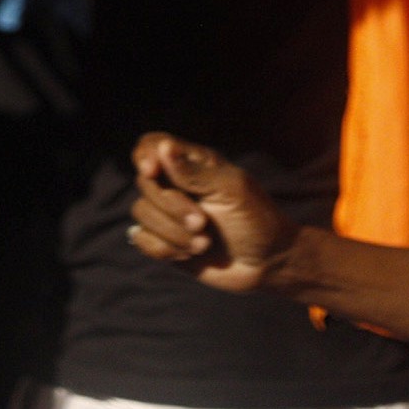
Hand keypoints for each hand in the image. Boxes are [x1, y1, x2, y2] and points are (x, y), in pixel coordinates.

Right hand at [129, 132, 298, 293]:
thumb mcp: (232, 190)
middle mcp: (175, 185)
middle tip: (202, 222)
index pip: (151, 145)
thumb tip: (163, 148)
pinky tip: (190, 253)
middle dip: (171, 207)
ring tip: (204, 243)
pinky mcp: (164, 240)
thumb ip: (194, 172)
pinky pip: (141, 238)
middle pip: (145, 184)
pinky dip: (163, 248)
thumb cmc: (256, 219)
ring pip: (141, 212)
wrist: (268, 264)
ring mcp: (168, 213)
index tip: (152, 172)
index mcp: (192, 163)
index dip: (144, 156)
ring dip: (172, 232)